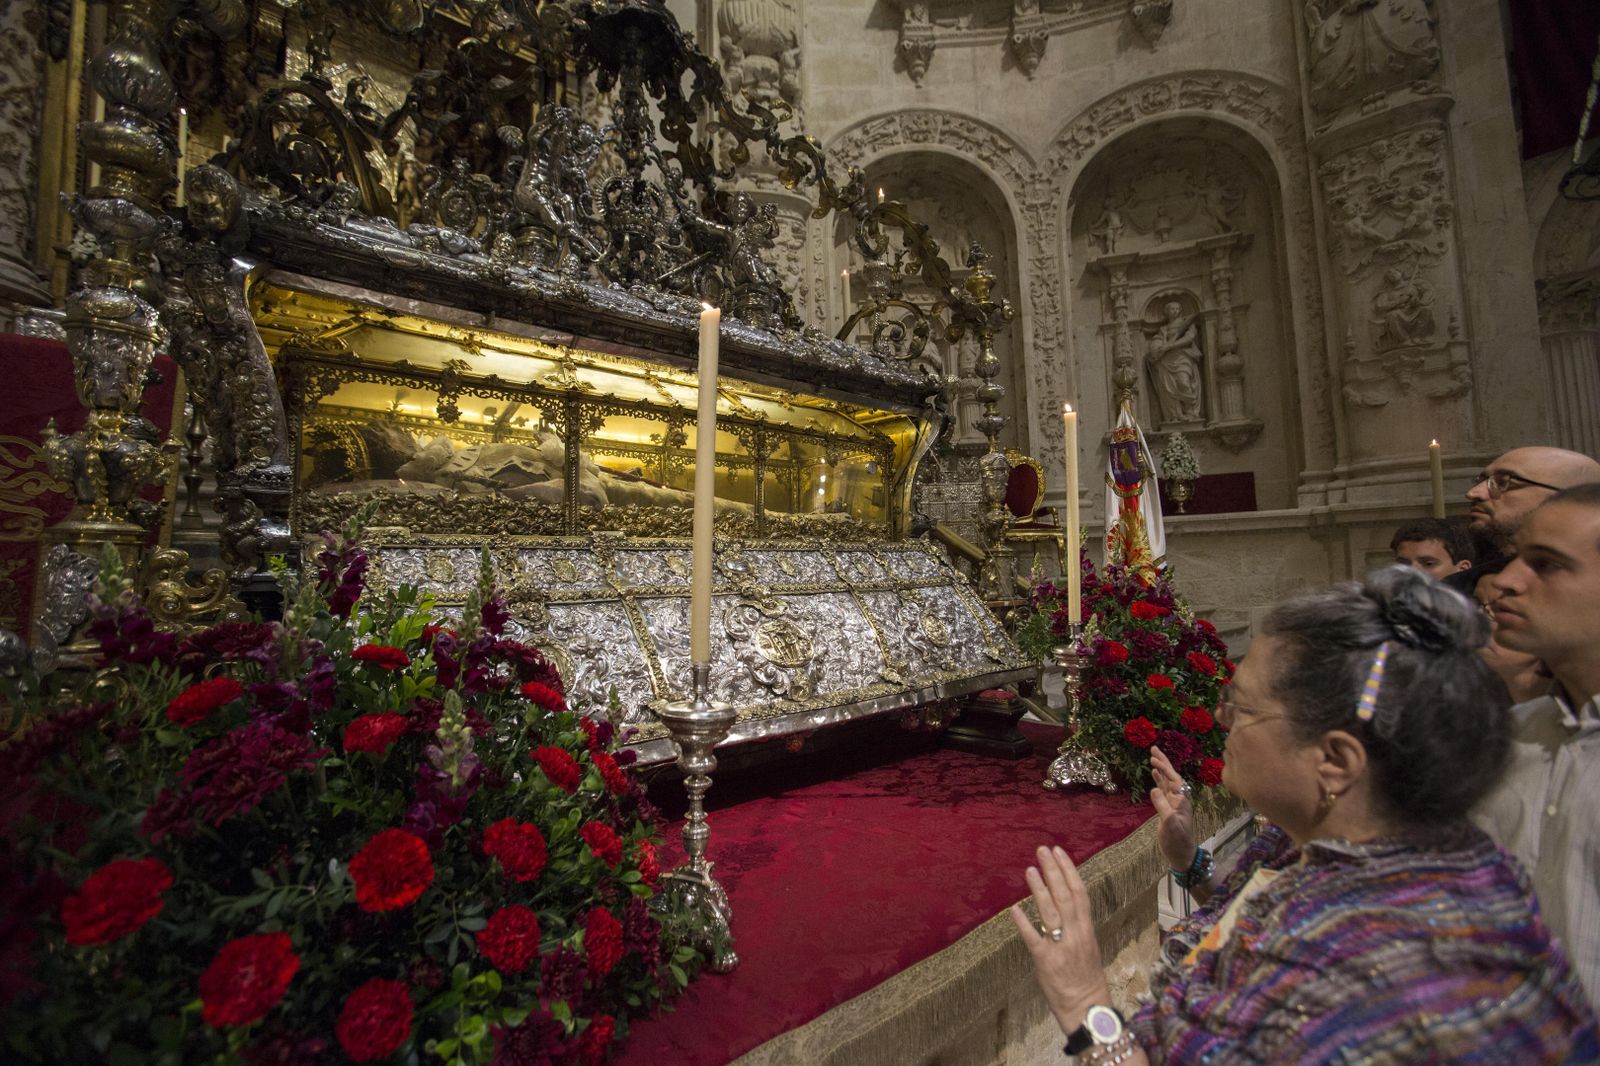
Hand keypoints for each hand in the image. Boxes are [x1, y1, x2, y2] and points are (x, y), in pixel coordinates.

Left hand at [1008, 845, 1111, 1035]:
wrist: (1086, 1007)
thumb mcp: (1087, 945)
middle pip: (1064, 896)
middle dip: (1053, 871)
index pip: (1079, 893)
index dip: (1069, 870)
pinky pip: (1034, 939)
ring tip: (1029, 870)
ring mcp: (1061, 947)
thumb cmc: (1086, 976)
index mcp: (1087, 929)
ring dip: (1040, 890)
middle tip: (1042, 850)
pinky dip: (1024, 924)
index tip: (1059, 851)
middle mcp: (1076, 934)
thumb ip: (1076, 924)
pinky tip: (1014, 909)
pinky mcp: (1046, 962)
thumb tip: (1065, 901)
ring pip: (1051, 913)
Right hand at [1149, 746, 1197, 871]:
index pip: (1174, 779)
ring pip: (1167, 781)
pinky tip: (1154, 774)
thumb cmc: (1177, 841)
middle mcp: (1179, 799)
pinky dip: (1159, 780)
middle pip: (1172, 776)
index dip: (1165, 769)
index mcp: (1181, 801)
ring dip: (1161, 769)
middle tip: (1154, 749)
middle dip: (1164, 762)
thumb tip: (1154, 789)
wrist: (1182, 855)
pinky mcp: (1168, 808)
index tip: (1154, 760)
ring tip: (1153, 757)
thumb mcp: (1170, 825)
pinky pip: (1163, 790)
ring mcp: (1173, 803)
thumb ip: (1163, 807)